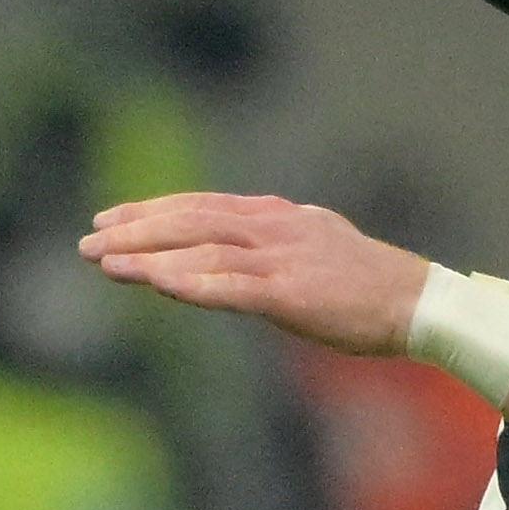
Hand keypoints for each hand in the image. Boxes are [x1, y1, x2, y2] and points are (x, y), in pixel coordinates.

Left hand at [79, 191, 429, 356]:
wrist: (419, 303)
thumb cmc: (371, 287)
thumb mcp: (317, 249)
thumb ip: (274, 246)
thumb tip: (238, 256)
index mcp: (278, 216)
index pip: (201, 206)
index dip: (151, 211)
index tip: (110, 219)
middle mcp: (274, 228)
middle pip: (191, 220)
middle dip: (135, 229)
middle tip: (88, 240)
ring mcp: (282, 259)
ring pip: (201, 248)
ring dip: (148, 255)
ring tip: (104, 262)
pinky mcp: (291, 295)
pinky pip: (229, 287)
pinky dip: (189, 283)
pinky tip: (154, 285)